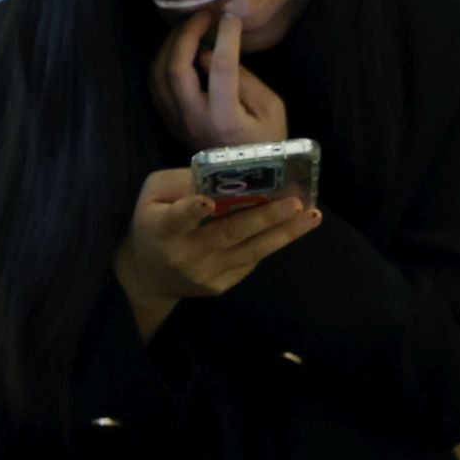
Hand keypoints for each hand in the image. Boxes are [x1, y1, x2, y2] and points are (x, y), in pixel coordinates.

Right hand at [120, 168, 320, 312]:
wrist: (148, 277)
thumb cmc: (152, 223)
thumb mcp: (152, 195)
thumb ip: (180, 181)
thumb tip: (223, 173)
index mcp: (163, 228)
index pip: (178, 219)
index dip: (192, 211)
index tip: (208, 201)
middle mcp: (186, 254)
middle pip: (228, 234)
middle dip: (264, 218)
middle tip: (294, 203)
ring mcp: (206, 273)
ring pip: (250, 251)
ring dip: (284, 233)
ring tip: (311, 216)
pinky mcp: (221, 285)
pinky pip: (250, 260)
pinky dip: (271, 241)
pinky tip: (293, 226)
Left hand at [148, 11, 287, 150]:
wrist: (247, 177)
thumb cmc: (267, 140)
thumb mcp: (271, 108)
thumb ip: (243, 79)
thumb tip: (211, 53)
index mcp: (224, 118)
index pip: (220, 69)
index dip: (224, 37)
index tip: (230, 16)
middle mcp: (193, 119)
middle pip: (174, 69)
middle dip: (186, 34)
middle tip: (204, 14)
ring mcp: (176, 121)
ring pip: (158, 74)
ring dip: (172, 44)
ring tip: (192, 25)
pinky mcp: (169, 120)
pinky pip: (155, 83)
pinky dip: (164, 59)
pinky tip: (181, 47)